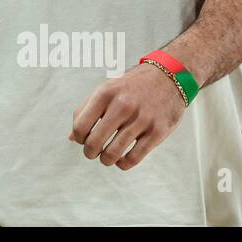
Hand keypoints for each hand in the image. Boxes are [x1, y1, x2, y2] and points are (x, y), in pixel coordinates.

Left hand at [67, 63, 186, 169]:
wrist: (169, 76)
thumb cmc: (131, 86)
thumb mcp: (106, 89)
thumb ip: (86, 110)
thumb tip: (72, 138)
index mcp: (105, 93)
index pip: (80, 126)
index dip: (79, 138)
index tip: (84, 139)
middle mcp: (123, 105)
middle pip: (95, 142)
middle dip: (90, 152)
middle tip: (93, 153)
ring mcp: (142, 119)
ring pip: (113, 153)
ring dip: (106, 160)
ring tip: (107, 157)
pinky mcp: (158, 131)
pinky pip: (134, 157)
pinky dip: (123, 164)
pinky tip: (121, 160)